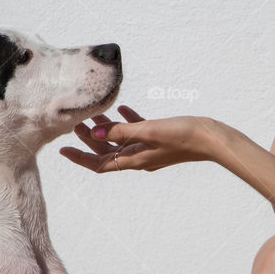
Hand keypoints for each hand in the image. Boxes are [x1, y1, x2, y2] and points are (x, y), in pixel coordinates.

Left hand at [58, 105, 219, 171]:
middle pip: (108, 150)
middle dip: (91, 137)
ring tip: (96, 112)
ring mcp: (151, 148)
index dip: (80, 158)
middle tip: (76, 122)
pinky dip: (129, 121)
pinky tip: (125, 109)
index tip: (61, 150)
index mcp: (135, 160)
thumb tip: (95, 132)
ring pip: (122, 139)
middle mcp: (140, 157)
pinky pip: (139, 131)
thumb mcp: (149, 131)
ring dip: (108, 127)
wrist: (213, 138)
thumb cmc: (183, 135)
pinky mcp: (161, 138)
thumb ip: (121, 131)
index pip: (100, 164)